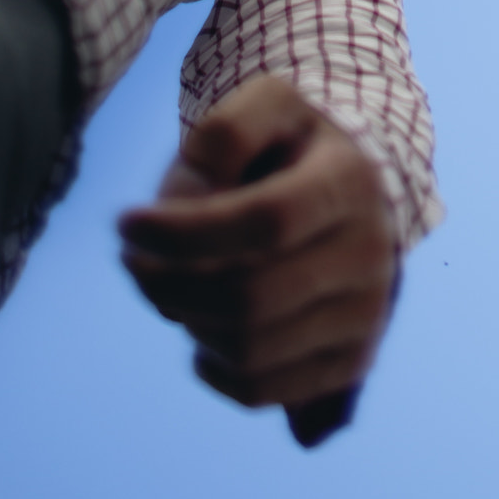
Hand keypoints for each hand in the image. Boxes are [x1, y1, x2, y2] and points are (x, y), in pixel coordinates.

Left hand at [117, 74, 396, 446]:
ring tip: (166, 283)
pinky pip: (259, 390)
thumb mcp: (262, 108)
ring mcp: (367, 314)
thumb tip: (184, 216)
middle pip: (251, 296)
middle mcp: (371, 253)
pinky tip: (201, 321)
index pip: (265, 221)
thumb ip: (220, 139)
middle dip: (169, 283)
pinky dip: (210, 364)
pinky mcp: (351, 361)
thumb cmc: (290, 145)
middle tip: (133, 258)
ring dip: (185, 319)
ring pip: (249, 350)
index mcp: (351, 180)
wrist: (355, 190)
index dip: (184, 232)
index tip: (127, 221)